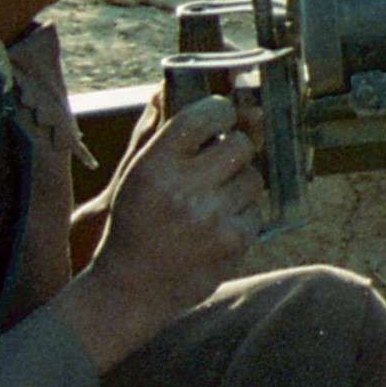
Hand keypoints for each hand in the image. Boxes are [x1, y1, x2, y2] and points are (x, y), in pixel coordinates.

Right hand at [50, 94, 262, 371]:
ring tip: (214, 200)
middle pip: (240, 145)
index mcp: (154, 167)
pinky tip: (217, 227)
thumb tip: (208, 98)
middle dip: (235, 149)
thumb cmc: (135, 223)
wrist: (129, 288)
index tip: (222, 117)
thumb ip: (169, 138)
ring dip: (240, 184)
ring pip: (253, 178)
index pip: (203, 116)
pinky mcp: (232, 243)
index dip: (220, 111)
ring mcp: (212, 219)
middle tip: (222, 161)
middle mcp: (183, 190)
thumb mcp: (136, 176)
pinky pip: (256, 211)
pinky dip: (242, 215)